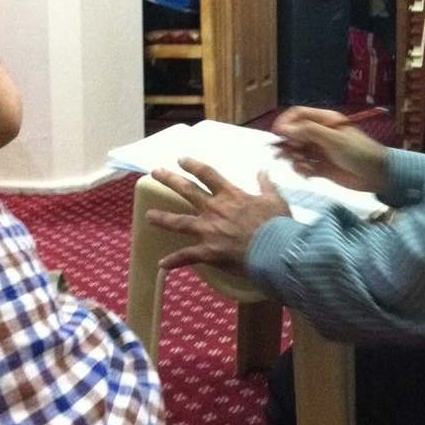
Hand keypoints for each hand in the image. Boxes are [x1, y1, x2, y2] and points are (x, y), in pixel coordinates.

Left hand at [145, 157, 290, 271]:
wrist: (275, 249)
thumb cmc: (277, 224)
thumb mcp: (275, 199)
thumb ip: (266, 185)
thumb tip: (263, 171)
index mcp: (230, 195)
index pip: (207, 174)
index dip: (193, 165)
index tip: (181, 159)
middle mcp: (215, 209)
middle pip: (187, 190)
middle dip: (169, 180)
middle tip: (155, 172)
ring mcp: (209, 230)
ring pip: (179, 222)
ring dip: (162, 219)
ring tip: (148, 216)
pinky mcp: (208, 251)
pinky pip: (187, 256)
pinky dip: (174, 261)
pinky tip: (162, 264)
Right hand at [273, 106, 387, 192]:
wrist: (377, 175)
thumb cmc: (359, 152)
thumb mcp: (333, 139)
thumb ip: (308, 131)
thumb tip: (283, 128)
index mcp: (324, 120)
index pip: (298, 115)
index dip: (285, 122)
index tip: (277, 134)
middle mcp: (320, 134)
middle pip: (294, 134)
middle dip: (288, 144)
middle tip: (287, 155)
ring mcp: (319, 151)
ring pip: (296, 152)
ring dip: (294, 159)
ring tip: (301, 166)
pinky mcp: (321, 167)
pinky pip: (303, 166)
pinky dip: (302, 170)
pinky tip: (308, 174)